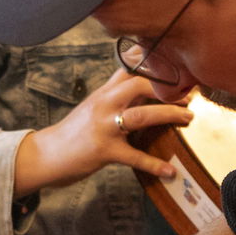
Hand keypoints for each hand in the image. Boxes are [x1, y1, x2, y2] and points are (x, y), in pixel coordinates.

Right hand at [14, 67, 193, 195]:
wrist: (46, 154)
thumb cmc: (74, 132)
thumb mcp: (93, 107)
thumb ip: (116, 95)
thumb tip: (143, 88)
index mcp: (104, 92)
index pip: (131, 67)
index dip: (156, 63)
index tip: (178, 65)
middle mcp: (104, 104)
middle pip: (140, 83)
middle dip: (169, 88)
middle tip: (189, 94)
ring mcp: (104, 127)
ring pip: (142, 115)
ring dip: (170, 115)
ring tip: (189, 118)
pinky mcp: (104, 151)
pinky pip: (135, 157)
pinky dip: (154, 164)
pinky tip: (169, 171)